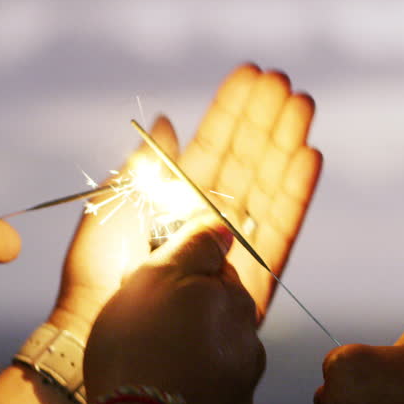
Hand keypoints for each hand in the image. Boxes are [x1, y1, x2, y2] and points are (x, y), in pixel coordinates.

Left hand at [49, 64, 321, 338]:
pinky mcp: (251, 284)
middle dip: (265, 122)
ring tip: (302, 106)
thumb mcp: (114, 205)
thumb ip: (146, 165)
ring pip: (266, 190)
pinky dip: (293, 195)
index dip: (231, 113)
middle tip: (284, 81)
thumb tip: (165, 121)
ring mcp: (232, 251)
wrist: (97, 328)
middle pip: (246, 165)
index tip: (251, 75)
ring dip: (285, 147)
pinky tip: (307, 158)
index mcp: (175, 203)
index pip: (212, 149)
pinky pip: (278, 233)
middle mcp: (207, 223)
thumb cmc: (96, 274)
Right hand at [84, 218, 264, 403]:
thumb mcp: (156, 279)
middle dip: (189, 316)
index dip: (180, 276)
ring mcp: (244, 381)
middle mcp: (249, 337)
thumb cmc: (139, 353)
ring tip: (152, 369)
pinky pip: (211, 391)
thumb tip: (221, 226)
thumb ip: (193, 247)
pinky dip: (193, 389)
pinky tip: (164, 395)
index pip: (213, 268)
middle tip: (145, 330)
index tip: (153, 290)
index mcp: (233, 298)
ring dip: (192, 354)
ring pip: (216, 352)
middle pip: (218, 312)